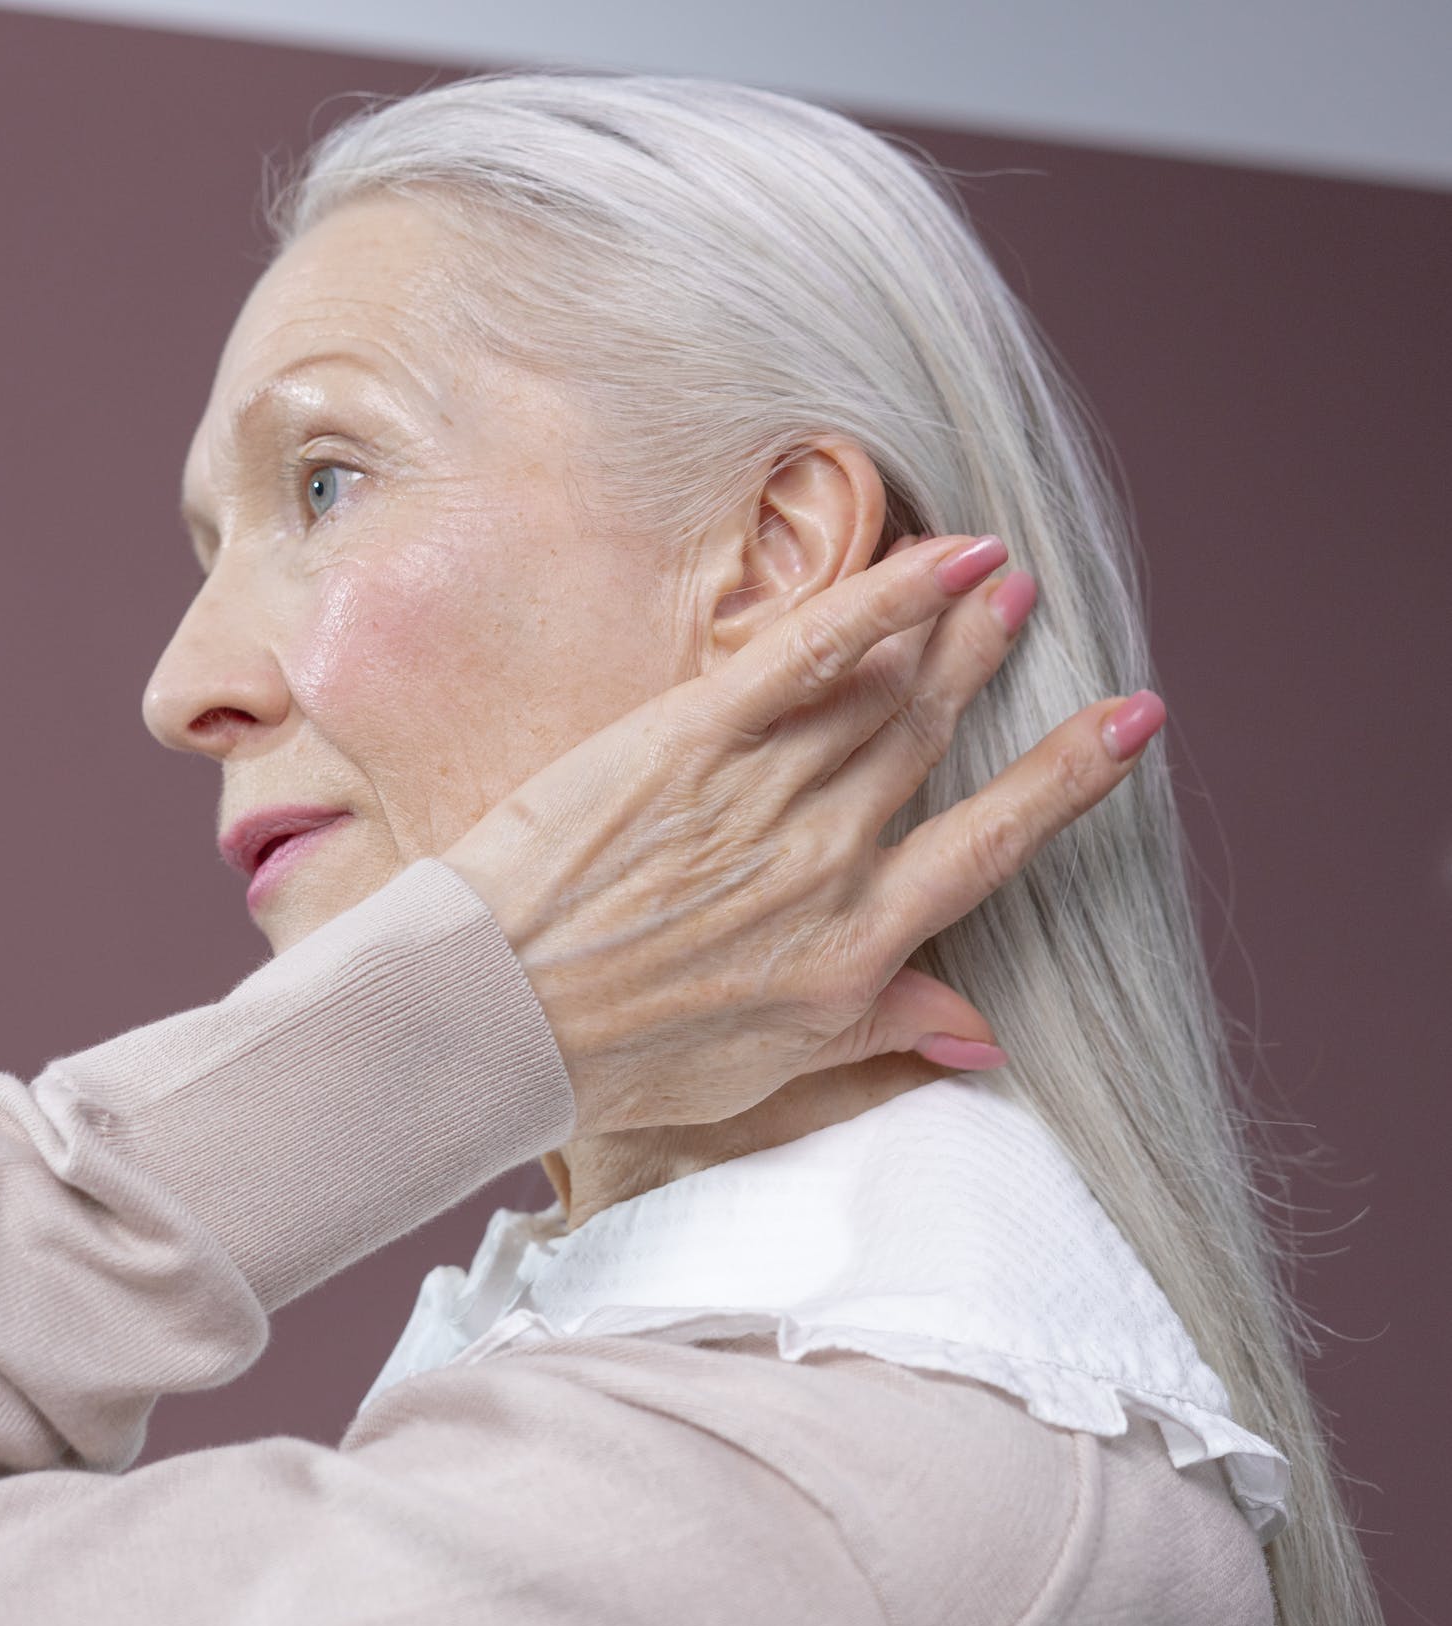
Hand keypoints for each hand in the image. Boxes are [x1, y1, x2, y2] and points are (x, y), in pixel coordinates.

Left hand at [440, 532, 1163, 1138]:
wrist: (495, 1017)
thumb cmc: (621, 1056)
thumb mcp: (769, 1071)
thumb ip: (884, 1033)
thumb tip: (986, 1033)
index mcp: (856, 946)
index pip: (993, 845)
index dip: (1070, 779)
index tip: (1129, 723)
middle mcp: (829, 862)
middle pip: (934, 740)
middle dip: (992, 664)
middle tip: (1037, 602)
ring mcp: (765, 793)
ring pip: (885, 689)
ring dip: (950, 621)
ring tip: (996, 570)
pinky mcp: (693, 739)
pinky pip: (809, 654)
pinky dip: (881, 599)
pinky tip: (933, 554)